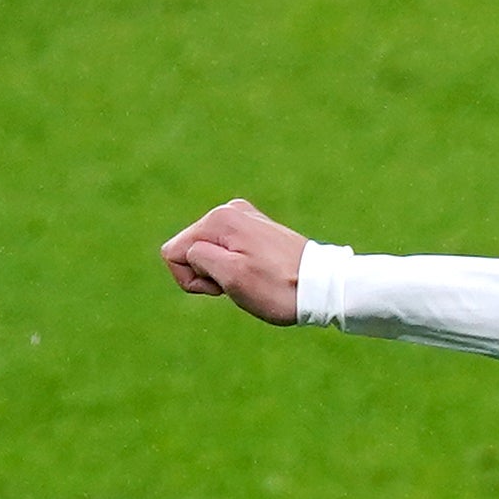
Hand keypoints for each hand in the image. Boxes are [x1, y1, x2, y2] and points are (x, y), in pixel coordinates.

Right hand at [161, 198, 309, 324]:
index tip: (222, 286)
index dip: (192, 278)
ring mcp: (244, 217)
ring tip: (254, 278)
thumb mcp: (228, 277)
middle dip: (207, 273)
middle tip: (242, 283)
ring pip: (209, 252)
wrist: (325, 288)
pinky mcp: (257, 229)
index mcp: (219, 219)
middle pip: (190, 249)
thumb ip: (195, 257)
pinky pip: (227, 250)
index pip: (173, 253)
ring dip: (223, 272)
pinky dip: (237, 266)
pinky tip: (260, 272)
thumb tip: (186, 248)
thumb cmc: (277, 288)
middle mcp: (229, 210)